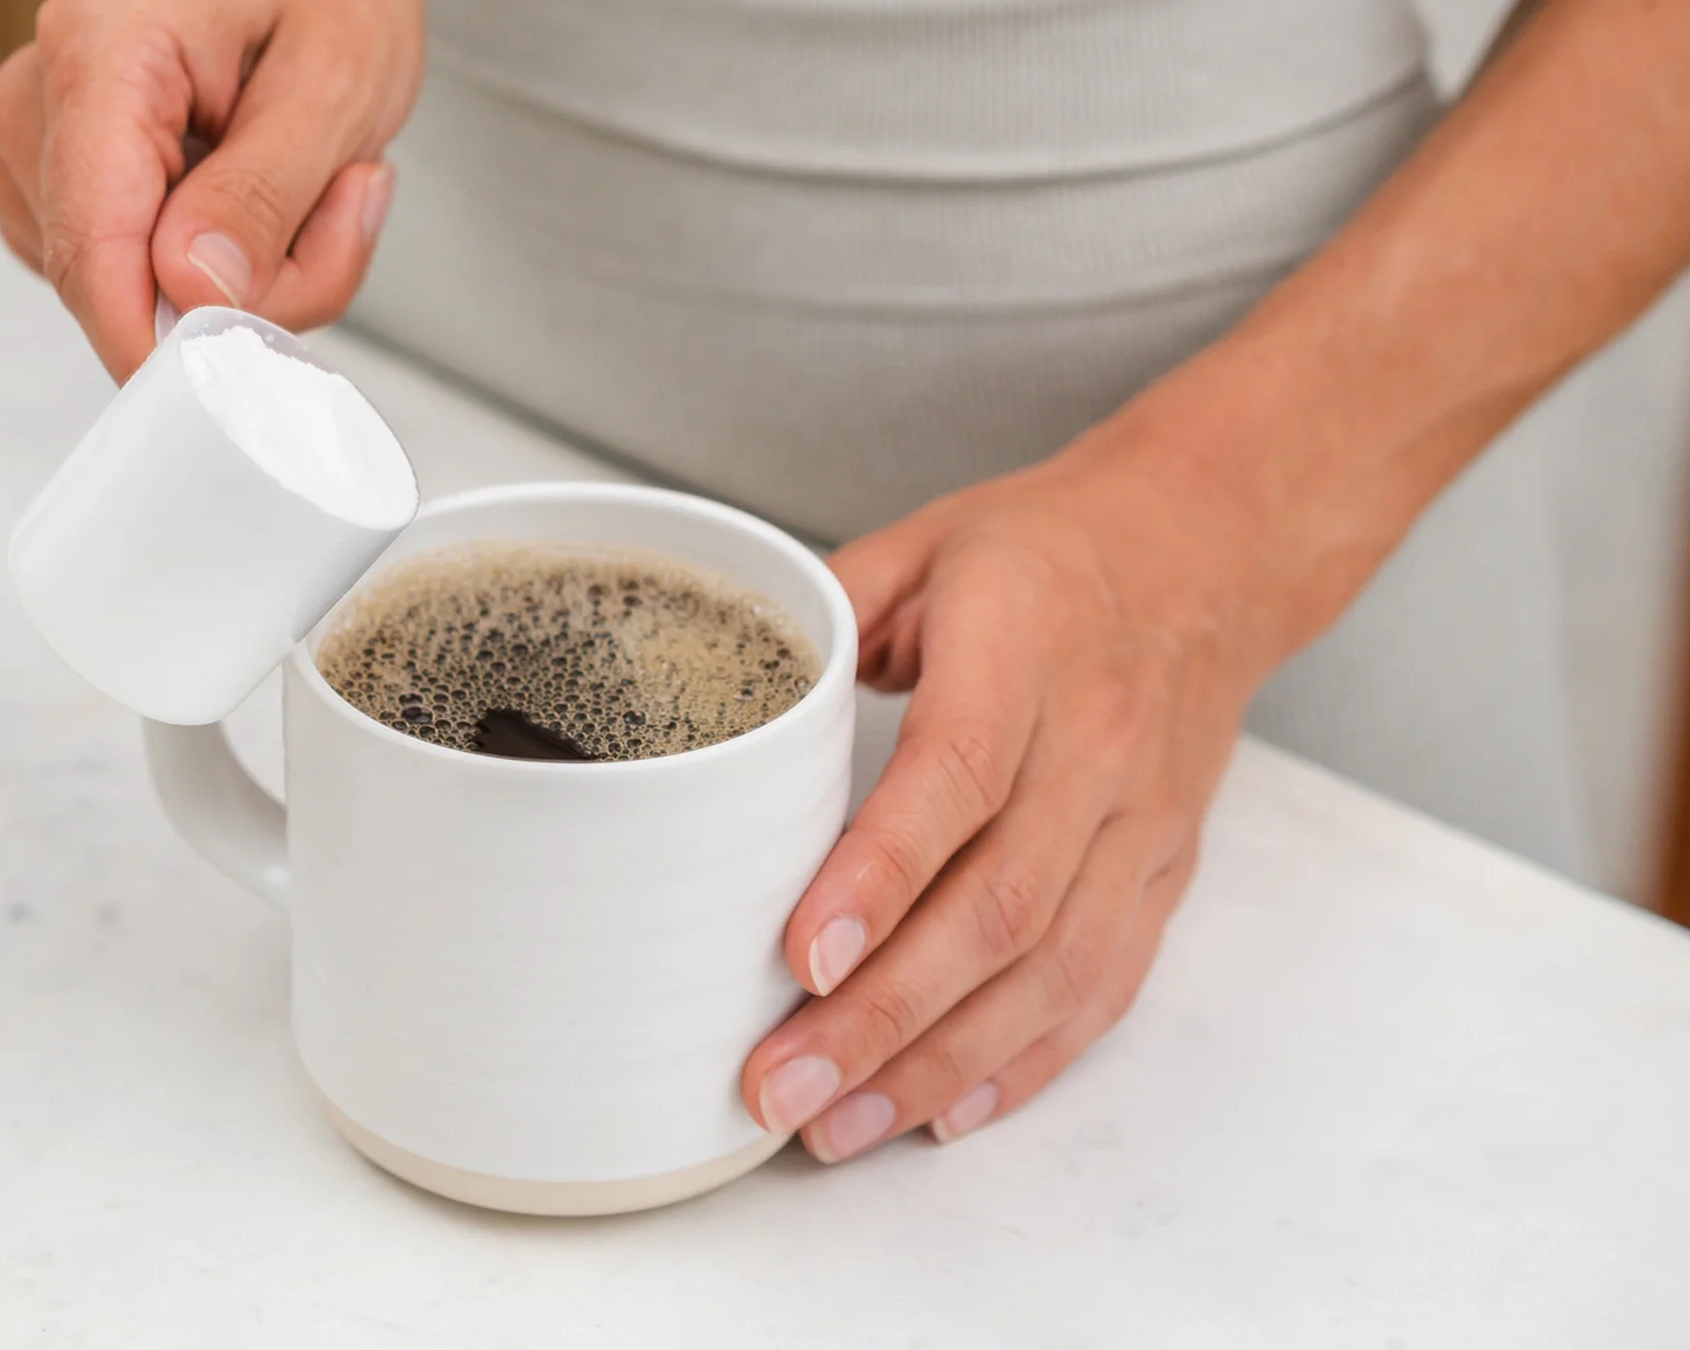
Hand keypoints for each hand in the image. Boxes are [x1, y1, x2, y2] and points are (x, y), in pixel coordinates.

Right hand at [0, 0, 423, 380]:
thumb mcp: (335, 78)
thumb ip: (264, 194)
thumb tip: (191, 292)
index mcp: (98, 54)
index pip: (93, 252)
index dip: (158, 347)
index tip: (224, 391)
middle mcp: (42, 97)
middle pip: (122, 282)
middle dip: (251, 284)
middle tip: (342, 200)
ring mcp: (42, 142)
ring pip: (134, 289)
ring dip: (245, 269)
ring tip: (304, 173)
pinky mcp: (61, 178)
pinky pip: (136, 271)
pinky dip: (217, 258)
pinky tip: (254, 184)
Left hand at [739, 424, 1300, 1159]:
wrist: (1213, 548)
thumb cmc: (1049, 549)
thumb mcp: (922, 542)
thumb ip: (820, 616)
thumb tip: (716, 694)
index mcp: (1025, 645)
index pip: (954, 778)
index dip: (879, 876)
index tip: (801, 956)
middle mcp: (1097, 743)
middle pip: (996, 905)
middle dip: (880, 1015)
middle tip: (779, 1084)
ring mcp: (1140, 820)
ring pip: (1050, 969)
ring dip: (937, 1063)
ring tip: (835, 1125)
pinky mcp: (1162, 870)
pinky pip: (1102, 987)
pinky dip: (1022, 1062)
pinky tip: (941, 1110)